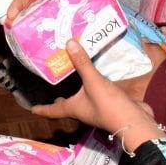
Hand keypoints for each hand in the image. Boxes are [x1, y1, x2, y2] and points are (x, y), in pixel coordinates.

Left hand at [32, 41, 161, 149]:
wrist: (135, 121)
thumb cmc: (109, 106)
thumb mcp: (94, 82)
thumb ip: (82, 63)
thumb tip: (68, 43)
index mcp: (74, 108)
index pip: (53, 110)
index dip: (41, 109)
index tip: (31, 109)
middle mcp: (82, 110)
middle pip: (66, 106)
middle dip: (58, 100)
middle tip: (50, 90)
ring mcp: (96, 109)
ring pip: (80, 100)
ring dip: (74, 93)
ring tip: (69, 80)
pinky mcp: (108, 104)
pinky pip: (95, 95)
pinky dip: (90, 88)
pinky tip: (94, 80)